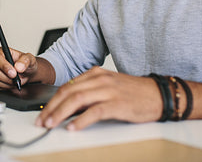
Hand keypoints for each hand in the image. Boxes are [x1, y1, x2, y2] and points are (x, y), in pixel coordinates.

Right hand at [0, 47, 38, 89]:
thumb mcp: (30, 59)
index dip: (4, 66)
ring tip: (15, 80)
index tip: (14, 73)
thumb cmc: (26, 64)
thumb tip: (18, 67)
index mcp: (2, 52)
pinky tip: (11, 84)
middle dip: (6, 77)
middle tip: (16, 79)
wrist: (27, 74)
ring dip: (7, 83)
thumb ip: (25, 61)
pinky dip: (5, 87)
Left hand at [35, 66, 162, 130]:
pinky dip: (81, 120)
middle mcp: (100, 79)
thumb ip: (89, 93)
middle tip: (42, 121)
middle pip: (68, 92)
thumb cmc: (134, 93)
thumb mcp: (108, 87)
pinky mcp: (117, 103)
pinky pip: (94, 111)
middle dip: (51, 108)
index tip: (42, 113)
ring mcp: (108, 90)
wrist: (159, 94)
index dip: (51, 101)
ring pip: (77, 100)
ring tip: (51, 124)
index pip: (66, 87)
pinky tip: (73, 127)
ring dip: (60, 113)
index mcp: (95, 73)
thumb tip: (68, 107)